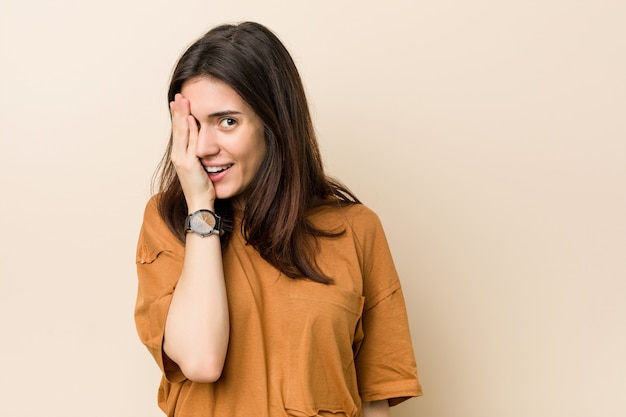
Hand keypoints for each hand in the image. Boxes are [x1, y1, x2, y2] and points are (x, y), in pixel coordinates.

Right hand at [170, 93, 214, 209]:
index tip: (179, 102)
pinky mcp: (189, 164)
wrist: (199, 204)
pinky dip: (189, 130)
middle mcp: (178, 155)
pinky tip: (190, 118)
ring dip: (181, 115)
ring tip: (182, 100)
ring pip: (181, 133)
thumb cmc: (202, 188)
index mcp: (180, 155)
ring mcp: (182, 159)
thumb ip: (199, 156)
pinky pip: (190, 143)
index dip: (178, 116)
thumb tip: (203, 146)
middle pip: (177, 129)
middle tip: (179, 95)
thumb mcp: (199, 168)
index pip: (178, 132)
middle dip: (177, 111)